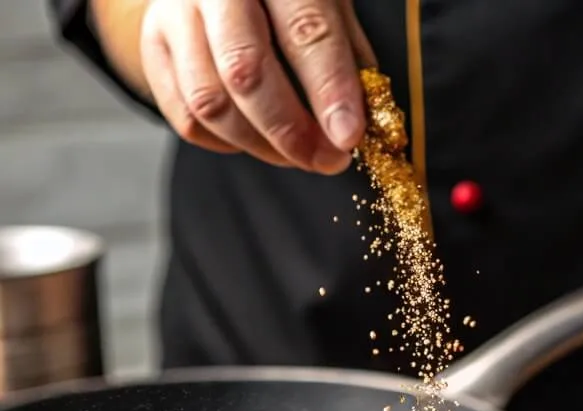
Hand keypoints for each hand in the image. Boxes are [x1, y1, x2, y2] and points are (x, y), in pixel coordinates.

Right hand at [139, 0, 374, 173]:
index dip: (330, 90)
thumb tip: (369, 125)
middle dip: (291, 131)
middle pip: (245, 71)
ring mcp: (173, 11)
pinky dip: (227, 143)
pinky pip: (186, 116)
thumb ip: (349, 59)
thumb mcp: (328, 2)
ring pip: (210, 101)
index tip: (348, 137)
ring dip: (261, 145)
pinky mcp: (152, 43)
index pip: (306, 30)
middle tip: (327, 161)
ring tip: (297, 154)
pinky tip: (256, 138)